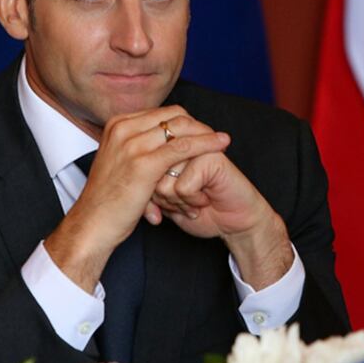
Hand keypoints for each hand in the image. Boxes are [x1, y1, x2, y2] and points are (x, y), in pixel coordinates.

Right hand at [44, 106, 228, 292]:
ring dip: (205, 133)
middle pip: (173, 115)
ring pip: (181, 128)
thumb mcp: (118, 162)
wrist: (92, 224)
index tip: (202, 132)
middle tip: (216, 136)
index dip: (186, 121)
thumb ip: (135, 147)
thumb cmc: (108, 199)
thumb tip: (158, 140)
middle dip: (198, 124)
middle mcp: (123, 128)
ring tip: (223, 141)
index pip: (162, 113)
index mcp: (117, 125)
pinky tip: (220, 146)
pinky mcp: (144, 163)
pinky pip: (183, 147)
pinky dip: (205, 144)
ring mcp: (132, 144)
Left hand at [152, 149, 294, 289]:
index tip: (166, 202)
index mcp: (167, 145)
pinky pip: (183, 186)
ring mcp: (196, 146)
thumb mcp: (161, 197)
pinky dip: (192, 201)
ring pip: (163, 179)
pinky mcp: (211, 158)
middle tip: (181, 203)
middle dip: (162, 196)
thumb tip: (130, 175)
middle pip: (148, 172)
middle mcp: (180, 141)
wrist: (233, 221)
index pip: (138, 165)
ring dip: (177, 201)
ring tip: (193, 201)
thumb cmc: (197, 210)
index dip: (150, 192)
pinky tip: (205, 200)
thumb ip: (144, 181)